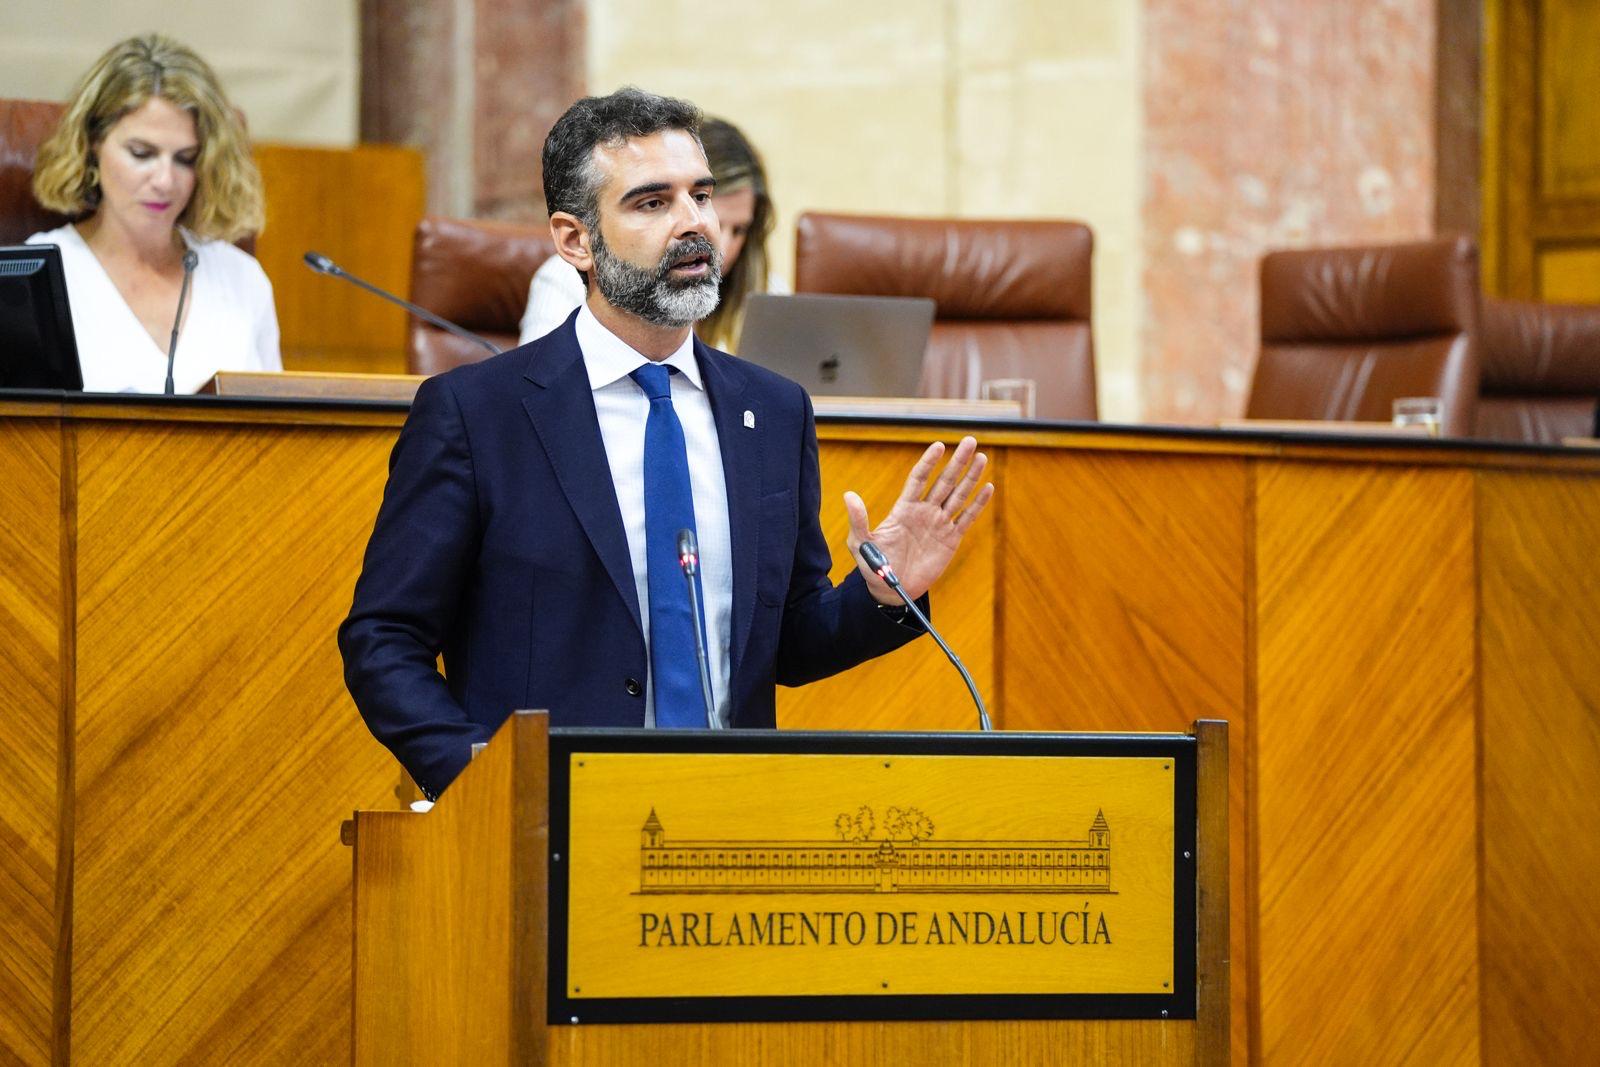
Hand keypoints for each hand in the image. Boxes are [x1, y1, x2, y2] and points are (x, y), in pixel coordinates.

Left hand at [844, 436, 994, 605]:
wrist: (892, 590)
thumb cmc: (874, 566)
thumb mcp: (861, 543)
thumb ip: (858, 520)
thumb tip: (848, 496)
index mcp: (904, 508)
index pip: (919, 479)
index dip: (928, 462)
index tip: (938, 445)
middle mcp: (924, 511)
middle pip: (944, 481)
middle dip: (957, 462)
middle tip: (969, 441)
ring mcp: (939, 524)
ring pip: (958, 495)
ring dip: (970, 477)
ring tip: (981, 457)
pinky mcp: (950, 539)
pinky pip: (966, 518)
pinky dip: (977, 504)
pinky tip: (987, 488)